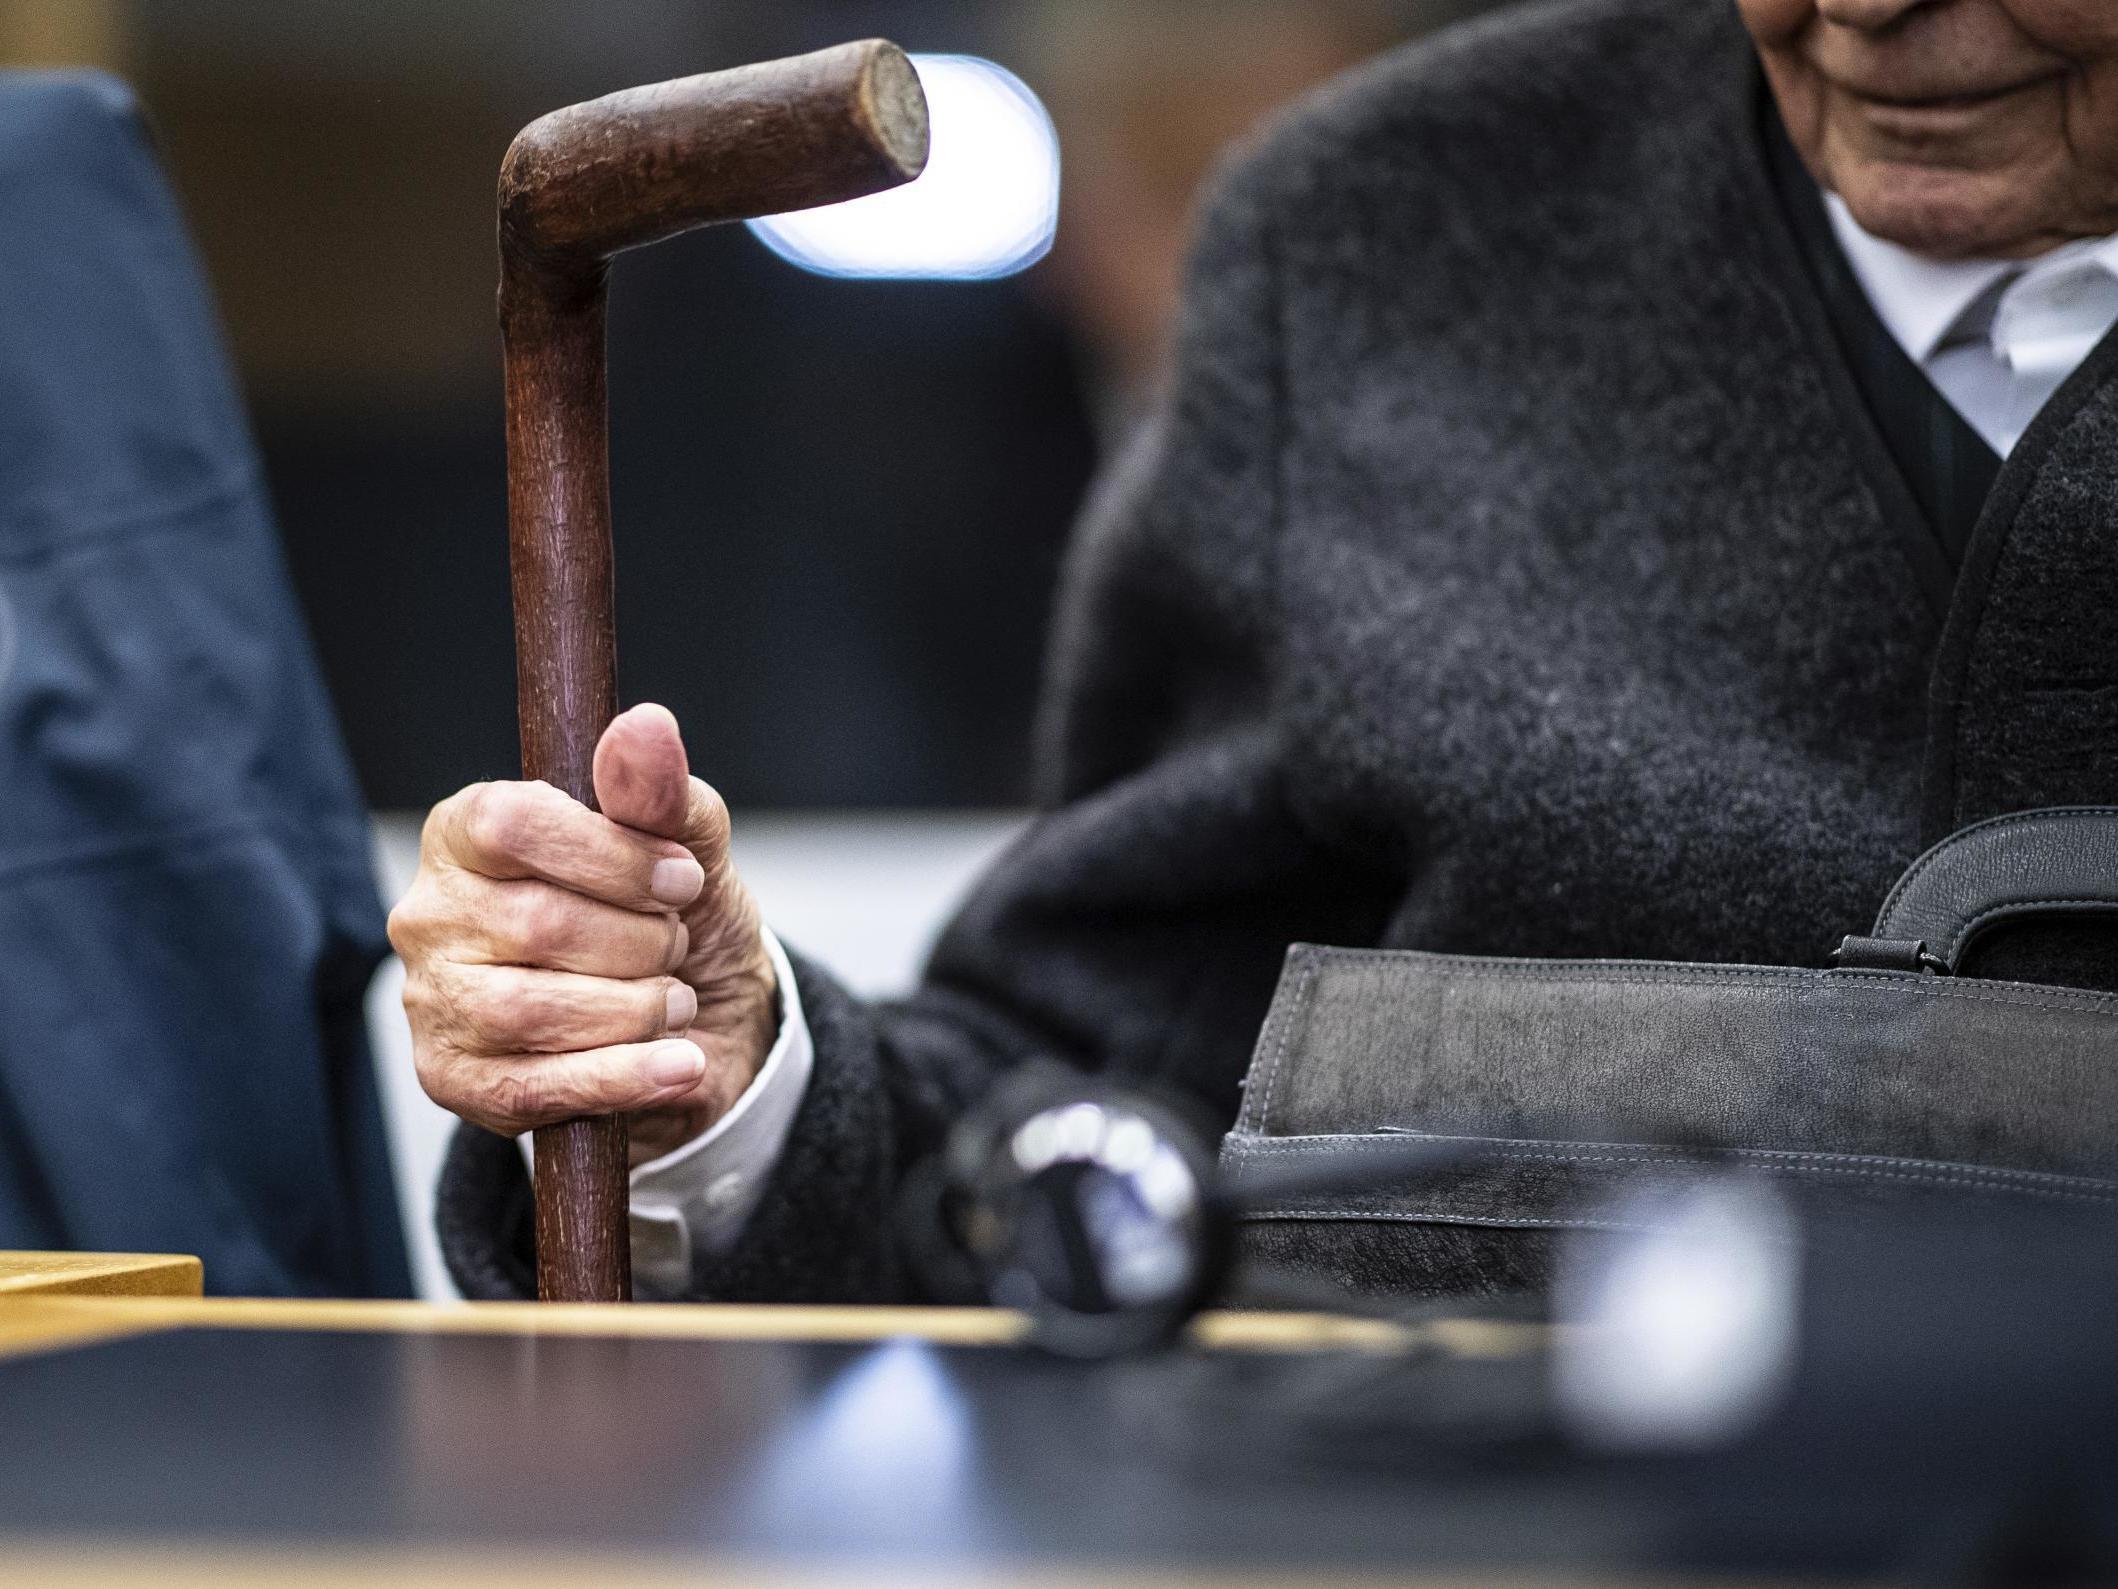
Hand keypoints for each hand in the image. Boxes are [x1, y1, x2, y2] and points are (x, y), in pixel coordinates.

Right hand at [388, 703, 776, 1163]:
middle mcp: (430, 911)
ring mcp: (431, 998)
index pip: (512, 824)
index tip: (686, 881)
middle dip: (638, 942)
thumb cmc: (670, 914)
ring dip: (632, 1011)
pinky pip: (529, 1088)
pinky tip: (679, 1065)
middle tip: (678, 947)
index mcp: (468, 830)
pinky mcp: (451, 1077)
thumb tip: (646, 725)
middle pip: (533, 924)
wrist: (692, 1017)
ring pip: (527, 1011)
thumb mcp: (687, 847)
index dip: (612, 856)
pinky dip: (622, 1078)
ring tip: (677, 1002)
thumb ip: (661, 793)